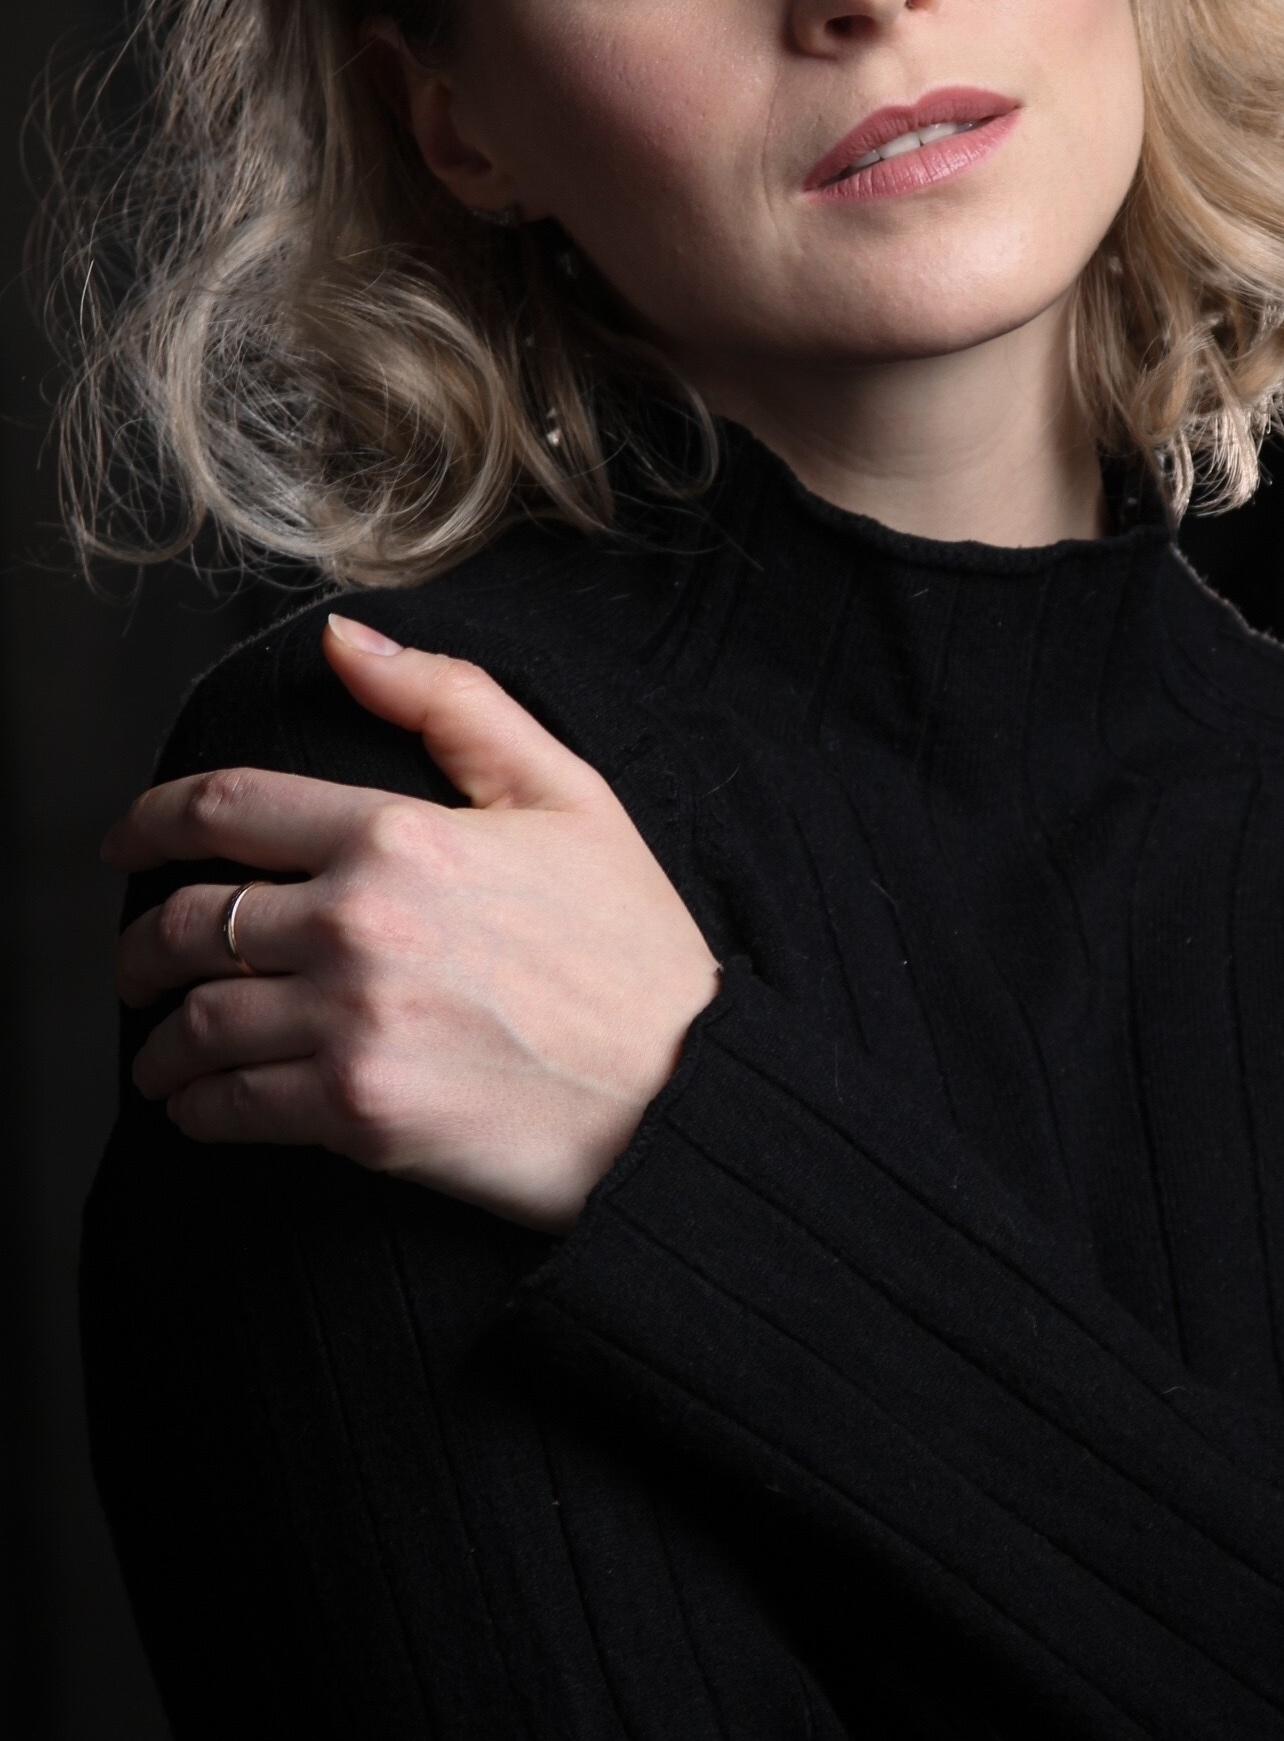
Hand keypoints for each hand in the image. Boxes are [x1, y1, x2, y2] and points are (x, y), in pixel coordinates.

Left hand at [107, 615, 722, 1228]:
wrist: (683, 1092)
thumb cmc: (631, 946)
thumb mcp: (563, 792)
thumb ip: (449, 702)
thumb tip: (344, 641)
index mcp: (398, 836)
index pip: (226, 810)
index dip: (150, 823)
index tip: (126, 843)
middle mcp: (358, 924)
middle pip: (185, 924)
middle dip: (137, 946)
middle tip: (137, 964)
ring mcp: (351, 1023)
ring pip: (194, 1025)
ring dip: (159, 1041)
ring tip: (164, 1051)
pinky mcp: (357, 1116)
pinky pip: (226, 1108)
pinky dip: (194, 1109)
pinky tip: (202, 1107)